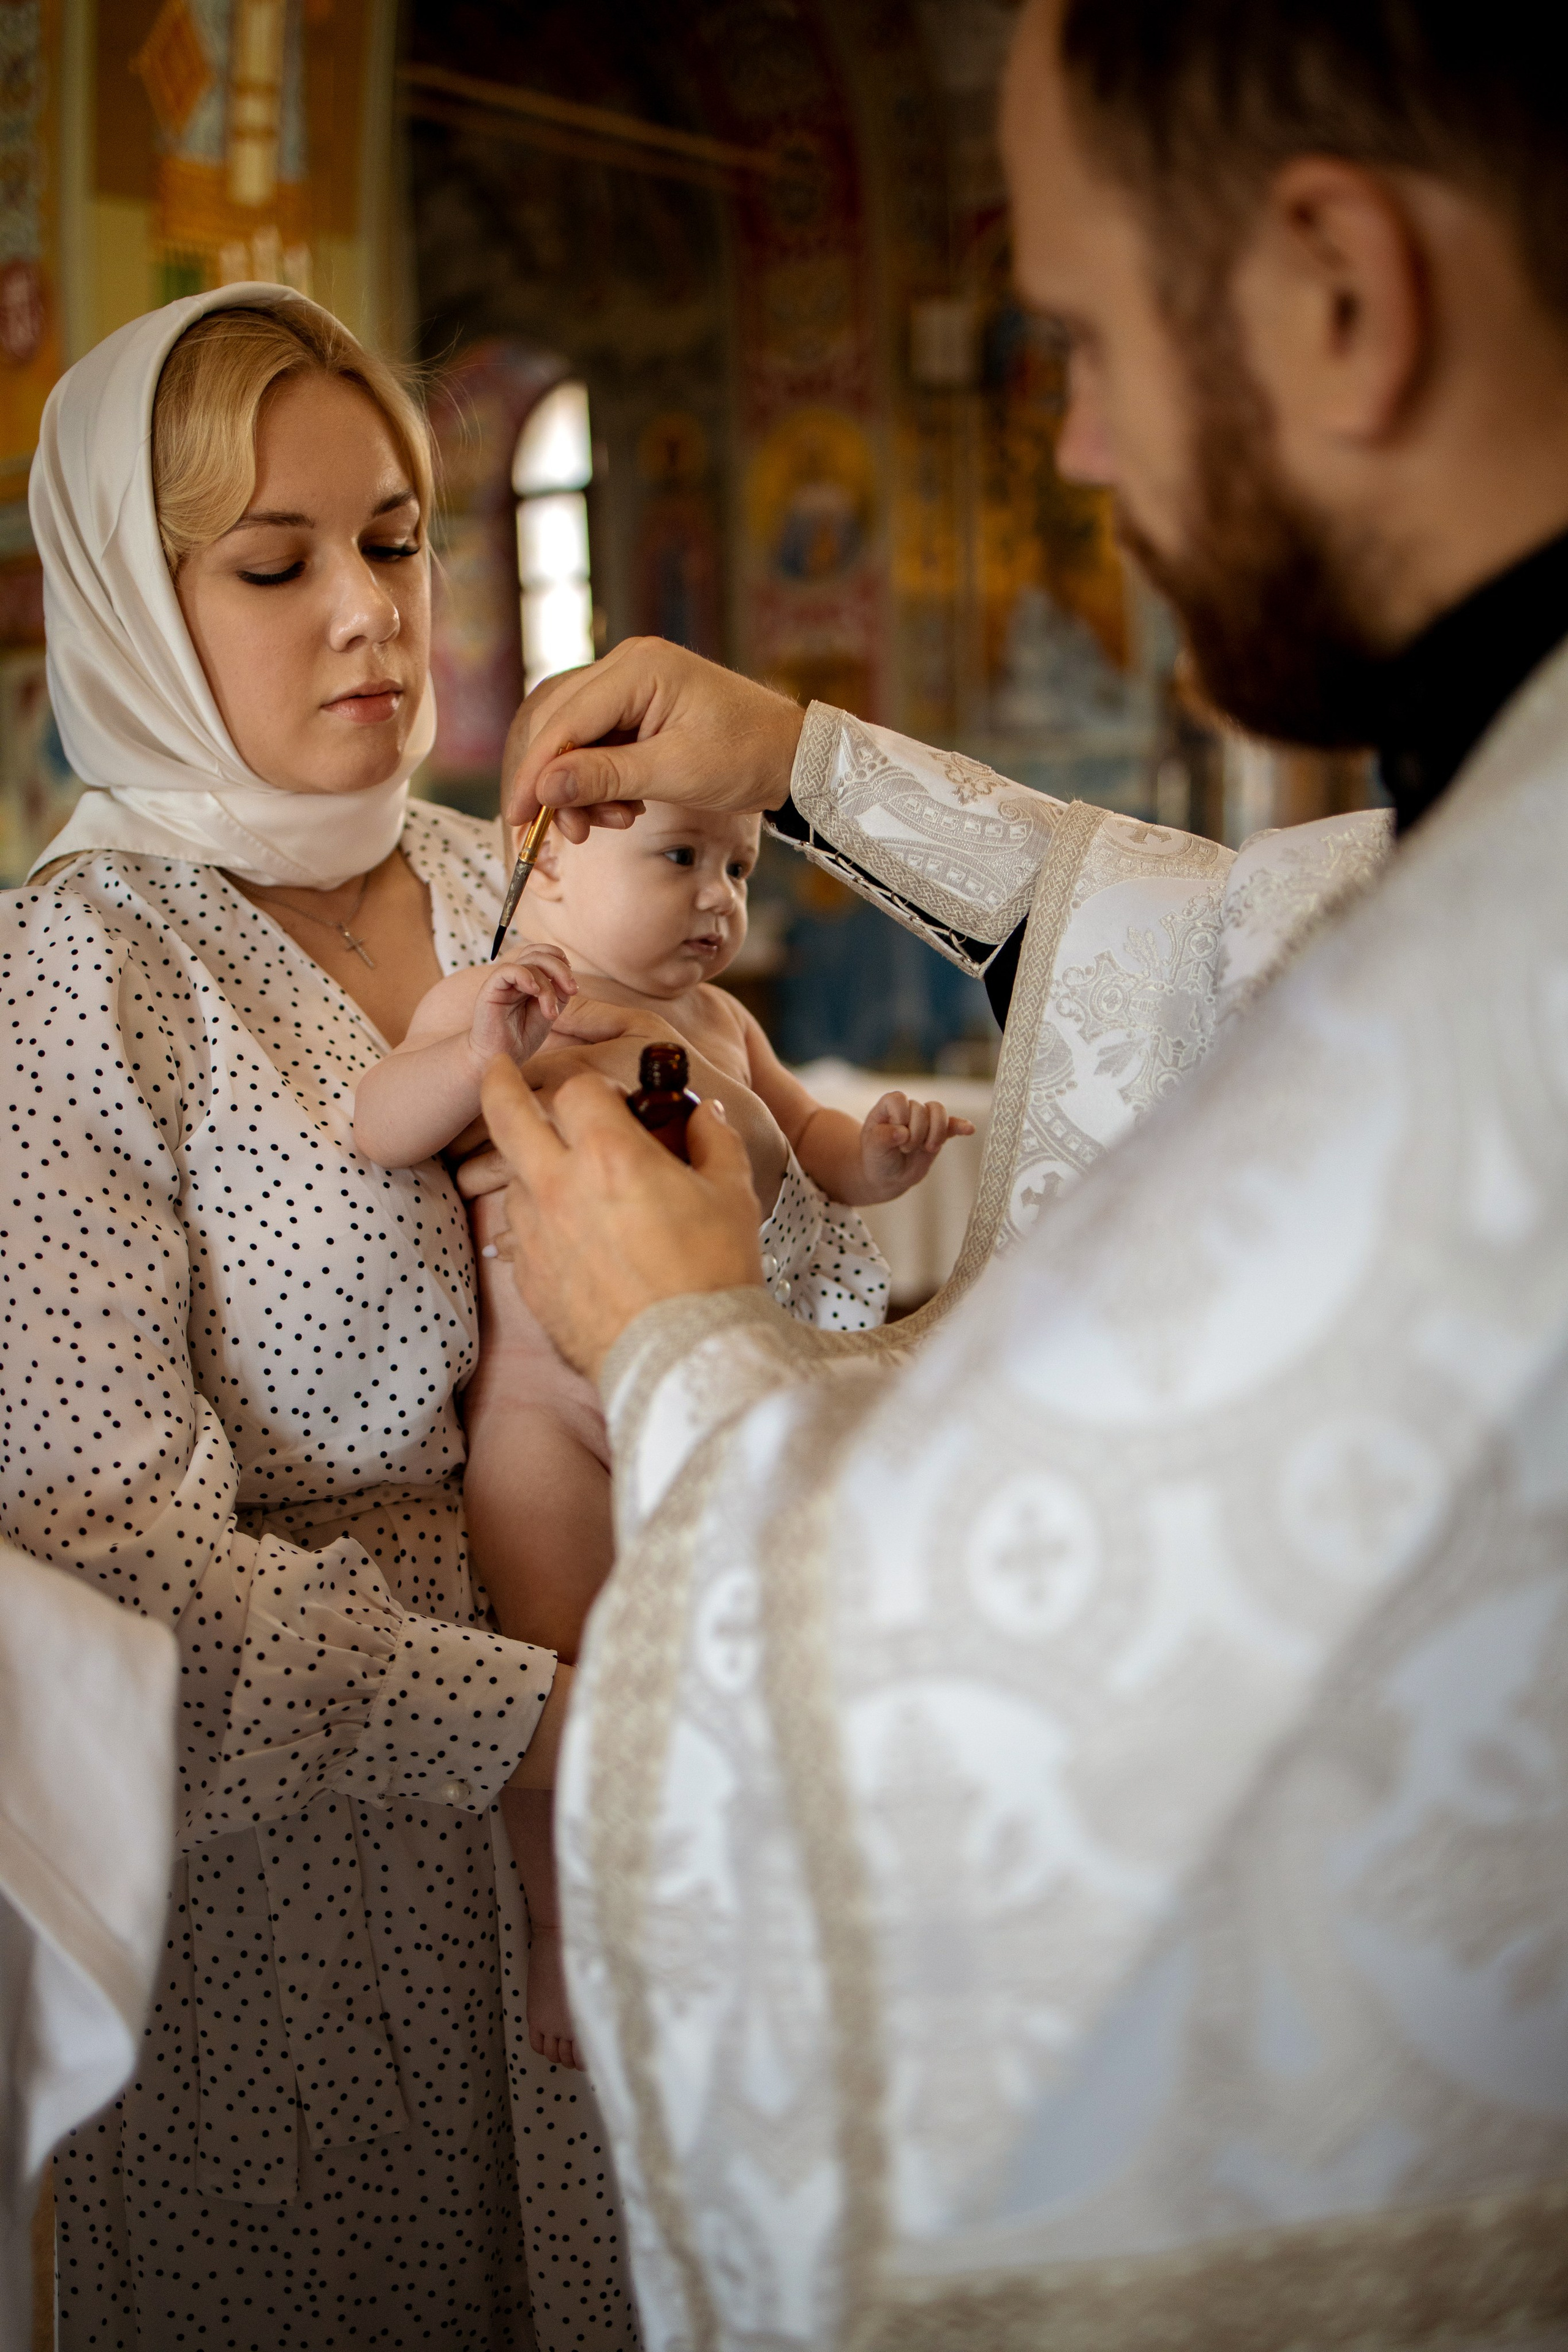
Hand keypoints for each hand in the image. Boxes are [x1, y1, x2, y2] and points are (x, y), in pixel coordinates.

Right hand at [469, 947, 576, 1064]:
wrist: (502, 1057)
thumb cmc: (523, 1037)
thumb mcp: (549, 1012)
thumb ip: (558, 993)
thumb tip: (566, 978)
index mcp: (528, 979)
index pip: (543, 953)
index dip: (560, 960)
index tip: (572, 984)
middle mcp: (515, 977)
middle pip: (538, 954)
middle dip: (560, 969)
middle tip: (572, 990)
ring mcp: (503, 981)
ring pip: (528, 963)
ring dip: (547, 986)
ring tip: (551, 1012)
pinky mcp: (490, 988)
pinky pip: (507, 970)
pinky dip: (524, 976)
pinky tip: (534, 992)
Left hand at [480, 1057, 762, 1379]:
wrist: (683, 1358)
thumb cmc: (714, 1272)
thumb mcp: (732, 1195)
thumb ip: (714, 1141)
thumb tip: (706, 1115)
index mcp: (610, 1154)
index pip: (577, 1089)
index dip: (596, 1089)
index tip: (611, 1102)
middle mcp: (559, 1185)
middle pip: (504, 1112)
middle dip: (497, 1082)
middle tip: (496, 1068)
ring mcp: (536, 1234)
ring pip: (514, 1178)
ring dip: (532, 1168)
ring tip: (567, 1183)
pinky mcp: (529, 1278)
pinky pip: (522, 1235)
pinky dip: (539, 1225)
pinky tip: (570, 1239)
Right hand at [501, 639, 805, 841]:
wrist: (790, 756)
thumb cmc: (745, 757)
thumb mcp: (674, 773)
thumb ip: (606, 777)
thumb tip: (544, 789)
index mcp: (639, 667)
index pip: (565, 718)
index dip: (537, 770)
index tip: (520, 815)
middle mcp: (627, 665)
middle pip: (557, 722)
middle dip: (554, 782)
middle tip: (564, 831)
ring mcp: (630, 685)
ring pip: (572, 737)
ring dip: (578, 787)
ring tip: (607, 824)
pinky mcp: (635, 710)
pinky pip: (595, 745)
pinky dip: (598, 783)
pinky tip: (621, 810)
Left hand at [860, 1091, 974, 1201]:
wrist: (888, 1176)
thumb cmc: (876, 1158)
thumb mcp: (872, 1149)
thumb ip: (883, 1137)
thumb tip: (902, 1132)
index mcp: (888, 1107)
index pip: (899, 1099)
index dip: (901, 1117)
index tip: (896, 1137)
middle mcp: (907, 1110)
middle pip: (921, 1109)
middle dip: (916, 1133)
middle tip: (904, 1150)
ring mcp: (924, 1122)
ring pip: (939, 1113)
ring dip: (935, 1133)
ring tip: (927, 1149)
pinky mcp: (937, 1135)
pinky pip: (952, 1126)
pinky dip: (961, 1126)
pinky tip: (969, 1129)